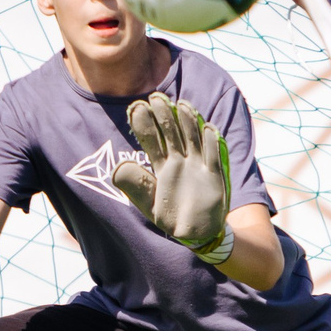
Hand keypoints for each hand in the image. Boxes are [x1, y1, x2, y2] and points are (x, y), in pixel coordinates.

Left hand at [111, 94, 233, 265]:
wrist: (196, 233)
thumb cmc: (171, 218)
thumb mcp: (148, 205)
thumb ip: (135, 186)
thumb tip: (118, 167)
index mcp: (162, 167)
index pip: (152, 141)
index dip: (144, 125)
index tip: (136, 108)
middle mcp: (179, 161)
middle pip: (172, 133)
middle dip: (164, 116)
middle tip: (155, 97)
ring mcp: (197, 166)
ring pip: (192, 138)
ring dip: (187, 122)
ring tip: (180, 105)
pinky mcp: (213, 174)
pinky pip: (212, 155)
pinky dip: (211, 142)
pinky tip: (207, 128)